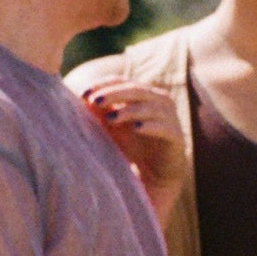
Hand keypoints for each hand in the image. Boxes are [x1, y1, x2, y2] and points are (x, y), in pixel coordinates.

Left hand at [79, 82, 185, 212]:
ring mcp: (170, 117)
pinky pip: (165, 127)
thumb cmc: (130, 145)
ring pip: (151, 106)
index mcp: (141, 94)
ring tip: (111, 118)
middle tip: (95, 102)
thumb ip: (98, 112)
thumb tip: (79, 97)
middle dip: (114, 94)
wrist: (153, 173)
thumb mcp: (110, 127)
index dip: (103, 85)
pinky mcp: (177, 136)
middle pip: (136, 90)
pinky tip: (136, 128)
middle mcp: (158, 101)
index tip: (83, 94)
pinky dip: (150, 125)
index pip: (122, 81)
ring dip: (129, 110)